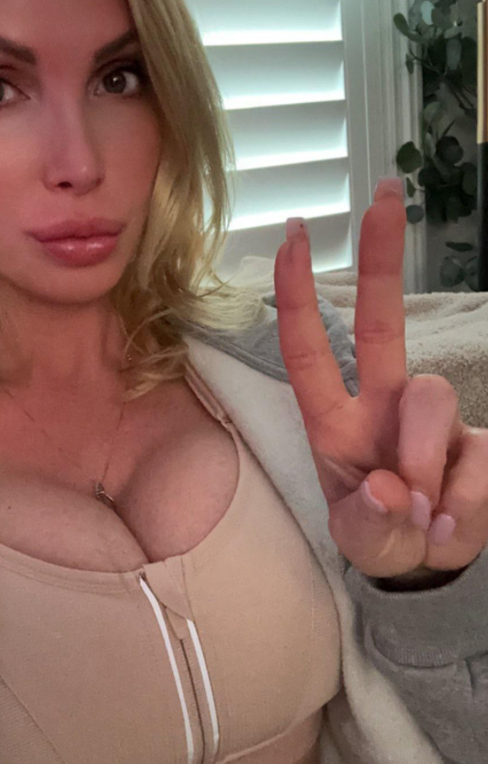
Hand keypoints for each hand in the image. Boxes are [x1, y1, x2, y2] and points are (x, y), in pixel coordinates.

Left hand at [273, 178, 487, 579]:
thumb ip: (372, 523)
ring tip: (420, 521)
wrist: (431, 570)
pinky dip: (463, 508)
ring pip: (432, 404)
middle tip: (385, 193)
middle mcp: (384, 405)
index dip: (298, 296)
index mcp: (336, 422)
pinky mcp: (481, 441)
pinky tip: (447, 527)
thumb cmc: (380, 538)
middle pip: (381, 323)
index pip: (310, 351)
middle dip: (380, 258)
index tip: (295, 234)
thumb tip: (393, 489)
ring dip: (424, 468)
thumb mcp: (363, 542)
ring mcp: (435, 418)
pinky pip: (478, 462)